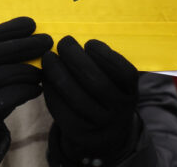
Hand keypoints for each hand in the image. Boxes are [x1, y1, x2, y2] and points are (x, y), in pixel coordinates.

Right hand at [0, 16, 52, 149]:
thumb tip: (26, 35)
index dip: (9, 29)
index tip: (31, 23)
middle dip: (26, 44)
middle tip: (47, 41)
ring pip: (8, 73)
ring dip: (31, 70)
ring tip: (43, 70)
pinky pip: (15, 94)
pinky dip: (29, 89)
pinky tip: (36, 89)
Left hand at [42, 36, 139, 164]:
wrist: (102, 134)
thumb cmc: (104, 95)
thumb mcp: (115, 82)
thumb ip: (103, 64)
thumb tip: (76, 42)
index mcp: (130, 93)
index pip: (124, 73)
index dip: (106, 56)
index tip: (89, 43)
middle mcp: (119, 111)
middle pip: (97, 83)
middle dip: (76, 59)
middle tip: (64, 42)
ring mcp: (98, 125)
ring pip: (77, 98)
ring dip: (59, 73)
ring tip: (49, 57)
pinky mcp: (78, 133)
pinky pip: (62, 110)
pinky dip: (51, 91)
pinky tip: (46, 76)